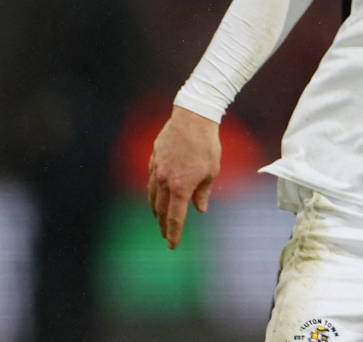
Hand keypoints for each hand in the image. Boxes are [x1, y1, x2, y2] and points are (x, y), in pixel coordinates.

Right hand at [147, 105, 220, 248]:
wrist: (193, 118)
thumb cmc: (207, 144)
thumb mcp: (211, 171)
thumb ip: (203, 192)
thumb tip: (200, 209)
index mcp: (181, 186)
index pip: (175, 217)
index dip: (173, 233)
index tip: (172, 245)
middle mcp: (164, 181)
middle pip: (161, 210)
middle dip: (163, 225)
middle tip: (165, 235)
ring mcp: (157, 169)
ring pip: (152, 196)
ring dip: (155, 210)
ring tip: (158, 218)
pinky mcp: (154, 158)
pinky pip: (151, 179)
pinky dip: (153, 191)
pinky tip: (156, 193)